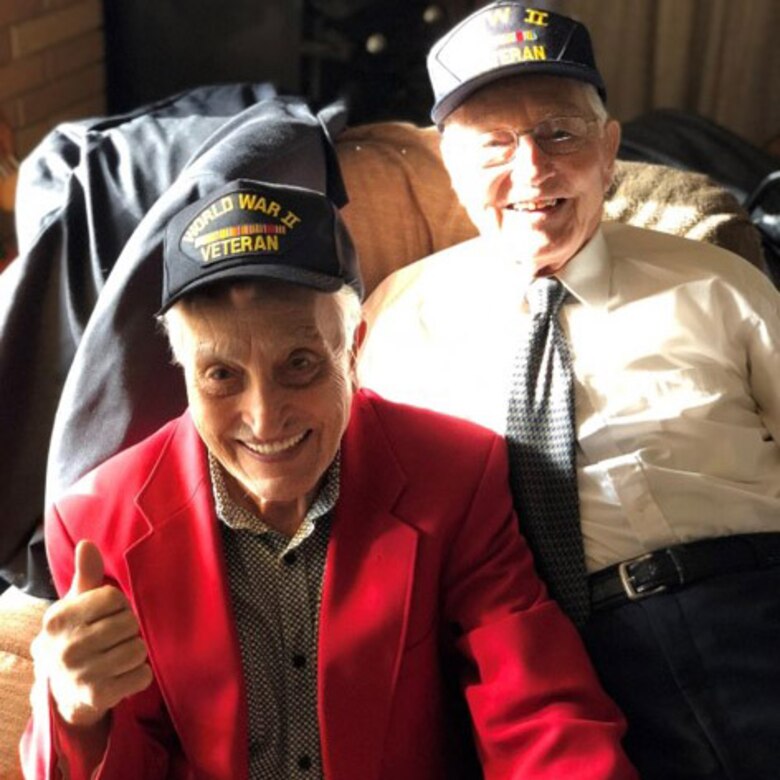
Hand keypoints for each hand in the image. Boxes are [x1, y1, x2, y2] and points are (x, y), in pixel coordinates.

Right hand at [31, 540, 153, 727]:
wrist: (58, 691)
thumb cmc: (74, 635)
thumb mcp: (74, 605)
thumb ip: (86, 575)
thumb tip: (87, 544)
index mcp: (59, 619)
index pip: (113, 598)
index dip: (120, 604)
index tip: (110, 614)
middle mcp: (66, 647)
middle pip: (129, 623)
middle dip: (128, 629)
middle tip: (114, 638)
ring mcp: (81, 674)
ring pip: (139, 649)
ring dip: (135, 652)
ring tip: (117, 656)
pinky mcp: (97, 697)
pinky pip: (142, 675)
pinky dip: (139, 674)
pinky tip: (122, 675)